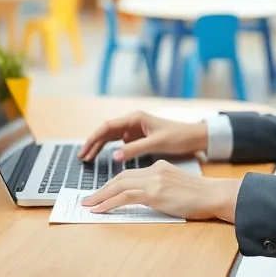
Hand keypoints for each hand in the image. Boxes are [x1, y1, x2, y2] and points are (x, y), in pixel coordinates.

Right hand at [78, 110, 207, 161]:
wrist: (193, 137)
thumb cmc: (178, 136)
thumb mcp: (156, 143)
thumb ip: (135, 149)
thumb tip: (114, 156)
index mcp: (135, 118)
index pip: (108, 127)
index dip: (94, 138)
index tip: (84, 150)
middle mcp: (132, 121)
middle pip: (106, 131)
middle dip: (93, 143)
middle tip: (82, 157)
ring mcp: (134, 129)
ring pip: (111, 137)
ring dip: (99, 147)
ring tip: (88, 159)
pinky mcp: (138, 137)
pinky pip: (119, 142)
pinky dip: (109, 149)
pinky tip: (102, 157)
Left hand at [81, 160, 240, 221]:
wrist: (215, 195)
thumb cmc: (201, 197)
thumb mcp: (177, 188)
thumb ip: (160, 189)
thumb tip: (146, 199)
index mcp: (159, 167)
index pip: (129, 174)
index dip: (113, 184)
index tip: (101, 193)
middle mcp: (154, 169)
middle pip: (120, 178)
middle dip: (102, 189)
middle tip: (88, 200)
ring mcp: (154, 180)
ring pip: (119, 185)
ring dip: (101, 196)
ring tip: (89, 206)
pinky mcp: (155, 192)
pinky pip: (125, 196)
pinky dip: (109, 202)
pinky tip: (100, 209)